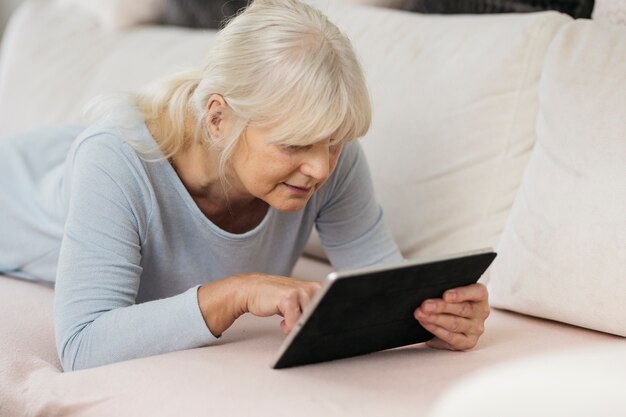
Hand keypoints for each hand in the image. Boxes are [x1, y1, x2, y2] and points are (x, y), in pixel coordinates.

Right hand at [198, 273, 320, 336]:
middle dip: (308, 327)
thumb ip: (313, 309)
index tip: (324, 331)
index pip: (332, 312)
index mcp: (319, 288)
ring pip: (307, 323)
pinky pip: (294, 325)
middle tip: (296, 323)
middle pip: (320, 319)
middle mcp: (313, 288)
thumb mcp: (300, 301)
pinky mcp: (289, 299)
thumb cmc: (276, 298)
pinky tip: (282, 321)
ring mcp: (301, 292)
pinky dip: (287, 328)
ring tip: (287, 319)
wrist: (252, 289)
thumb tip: (329, 328)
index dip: (327, 324)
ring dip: (295, 327)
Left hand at [414, 283, 489, 350]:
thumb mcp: (451, 291)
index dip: (461, 293)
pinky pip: (450, 336)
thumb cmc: (452, 301)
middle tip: (425, 305)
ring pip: (454, 323)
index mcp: (480, 296)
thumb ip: (445, 287)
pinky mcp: (467, 342)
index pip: (476, 292)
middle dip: (441, 307)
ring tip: (421, 314)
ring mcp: (475, 328)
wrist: (452, 320)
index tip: (445, 295)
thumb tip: (428, 288)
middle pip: (462, 309)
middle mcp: (480, 312)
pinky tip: (426, 323)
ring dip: (435, 319)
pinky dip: (435, 329)